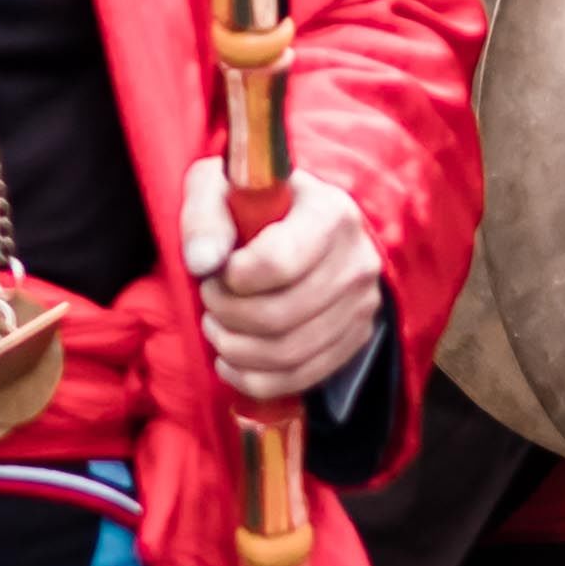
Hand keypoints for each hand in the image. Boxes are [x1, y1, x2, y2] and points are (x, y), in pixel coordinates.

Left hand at [184, 157, 381, 405]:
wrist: (298, 223)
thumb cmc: (252, 204)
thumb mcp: (219, 188)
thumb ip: (205, 216)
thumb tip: (203, 261)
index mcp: (331, 214)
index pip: (278, 263)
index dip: (233, 278)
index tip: (218, 270)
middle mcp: (357, 261)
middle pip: (279, 315)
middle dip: (226, 314)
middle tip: (209, 298)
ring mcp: (362, 305)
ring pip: (287, 353)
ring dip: (234, 347)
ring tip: (216, 324)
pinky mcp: (356, 339)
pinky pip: (299, 378)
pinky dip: (253, 377)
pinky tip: (231, 358)